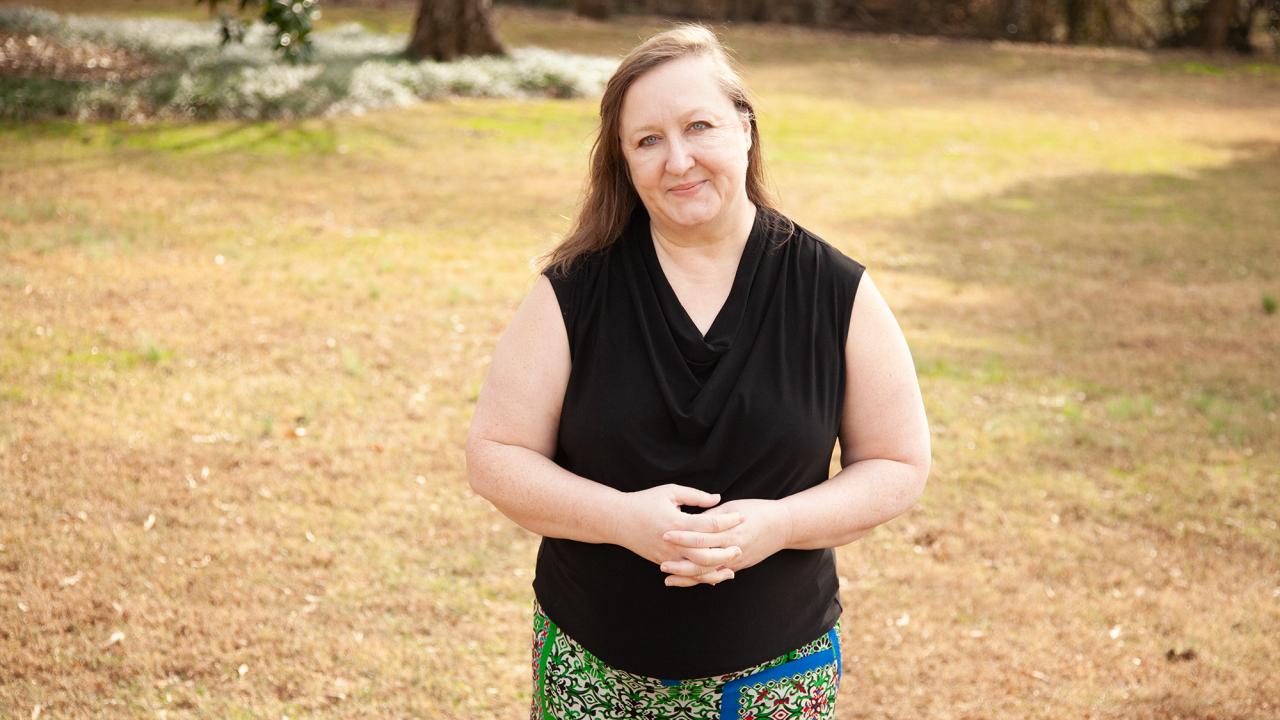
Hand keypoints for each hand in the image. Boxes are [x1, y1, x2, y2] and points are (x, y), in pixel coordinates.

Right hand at [613, 484, 745, 587]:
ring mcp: (668, 556)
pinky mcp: (663, 562)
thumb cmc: (645, 501)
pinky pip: (686, 574)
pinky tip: (714, 578)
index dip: (728, 520)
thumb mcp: (670, 492)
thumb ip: (695, 496)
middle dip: (726, 551)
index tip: (742, 516)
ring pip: (697, 568)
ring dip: (716, 569)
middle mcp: (674, 542)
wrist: (618, 520)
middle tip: (741, 546)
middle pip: (707, 552)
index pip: (710, 524)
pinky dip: (701, 578)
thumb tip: (717, 499)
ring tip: (732, 566)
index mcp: (677, 522)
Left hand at [660, 498, 793, 587]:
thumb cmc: (757, 510)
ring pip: (708, 573)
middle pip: (702, 558)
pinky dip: (701, 579)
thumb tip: (690, 519)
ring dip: (687, 576)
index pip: (702, 535)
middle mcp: (733, 548)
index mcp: (730, 530)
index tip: (665, 533)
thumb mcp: (733, 507)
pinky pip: (716, 576)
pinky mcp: (737, 566)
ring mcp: (736, 560)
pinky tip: (685, 581)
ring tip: (667, 577)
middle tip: (661, 562)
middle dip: (681, 562)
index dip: (682, 535)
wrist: (782, 526)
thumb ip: (711, 515)